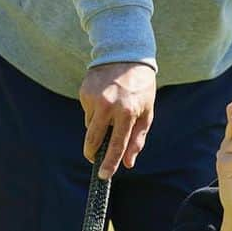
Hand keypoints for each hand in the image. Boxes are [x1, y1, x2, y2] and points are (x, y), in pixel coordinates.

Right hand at [79, 62, 155, 178]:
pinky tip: (104, 98)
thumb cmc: (140, 87)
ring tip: (111, 111)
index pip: (117, 144)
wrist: (125, 55)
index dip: (110, 162)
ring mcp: (94, 98)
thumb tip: (128, 163)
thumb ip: (137, 139)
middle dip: (92, 152)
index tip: (103, 175)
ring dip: (98, 126)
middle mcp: (108, 106)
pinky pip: (87, 111)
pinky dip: (95, 111)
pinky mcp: (84, 92)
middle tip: (93, 159)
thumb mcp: (146, 112)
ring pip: (90, 125)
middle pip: (94, 139)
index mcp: (127, 112)